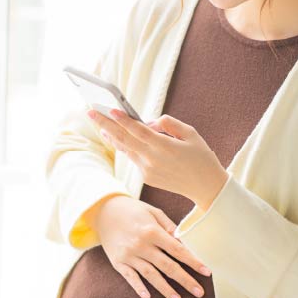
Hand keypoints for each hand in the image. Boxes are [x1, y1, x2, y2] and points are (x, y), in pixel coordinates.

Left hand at [87, 108, 227, 209]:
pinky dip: (124, 146)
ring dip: (111, 135)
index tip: (110, 110)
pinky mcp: (147, 177)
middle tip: (91, 112)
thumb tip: (149, 123)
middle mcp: (153, 160)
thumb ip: (169, 124)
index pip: (139, 131)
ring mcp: (148, 170)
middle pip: (124, 139)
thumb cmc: (201, 157)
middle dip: (106, 125)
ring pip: (125, 149)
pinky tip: (115, 137)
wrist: (206, 188)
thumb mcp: (191, 134)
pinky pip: (133, 157)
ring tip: (98, 123)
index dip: (123, 120)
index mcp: (165, 147)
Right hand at [88, 194, 212, 297]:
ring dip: (165, 289)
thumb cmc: (132, 210)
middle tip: (199, 293)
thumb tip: (183, 241)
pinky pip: (129, 277)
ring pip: (150, 275)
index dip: (193, 262)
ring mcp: (129, 254)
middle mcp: (141, 244)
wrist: (103, 210)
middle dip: (185, 280)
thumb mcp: (152, 211)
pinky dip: (138, 287)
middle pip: (167, 266)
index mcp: (152, 231)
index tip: (206, 273)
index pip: (177, 250)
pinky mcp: (117, 262)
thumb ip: (168, 225)